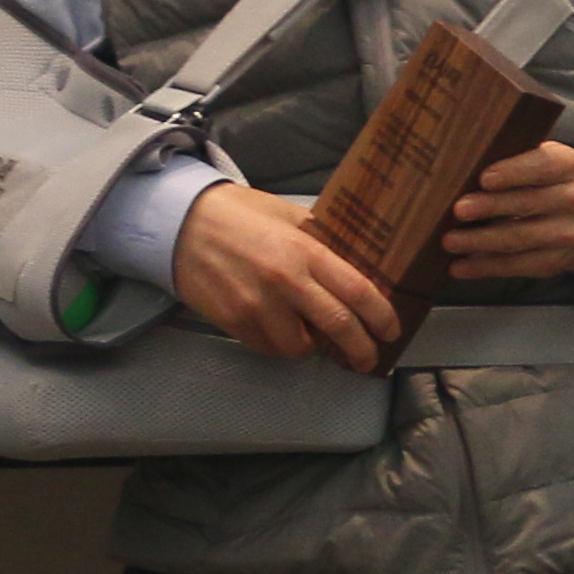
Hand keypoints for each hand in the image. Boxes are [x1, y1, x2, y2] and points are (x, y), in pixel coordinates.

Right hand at [176, 180, 402, 370]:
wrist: (182, 222)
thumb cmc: (241, 214)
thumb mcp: (289, 216)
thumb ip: (322, 242)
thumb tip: (357, 266)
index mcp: (306, 251)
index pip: (357, 292)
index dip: (381, 316)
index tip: (391, 330)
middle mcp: (286, 282)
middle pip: (338, 327)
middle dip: (361, 349)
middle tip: (368, 358)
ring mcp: (258, 306)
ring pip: (301, 347)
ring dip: (313, 348)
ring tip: (313, 338)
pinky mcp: (234, 322)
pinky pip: (269, 348)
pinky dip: (280, 346)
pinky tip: (281, 332)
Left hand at [442, 139, 573, 283]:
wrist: (572, 219)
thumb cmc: (537, 180)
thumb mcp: (531, 160)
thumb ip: (505, 157)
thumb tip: (460, 162)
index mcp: (569, 165)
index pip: (545, 164)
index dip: (514, 172)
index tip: (484, 178)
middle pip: (529, 203)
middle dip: (491, 206)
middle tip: (458, 210)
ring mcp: (568, 233)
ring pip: (520, 238)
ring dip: (482, 241)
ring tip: (450, 241)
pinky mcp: (554, 262)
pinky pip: (516, 265)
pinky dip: (485, 267)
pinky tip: (459, 266)